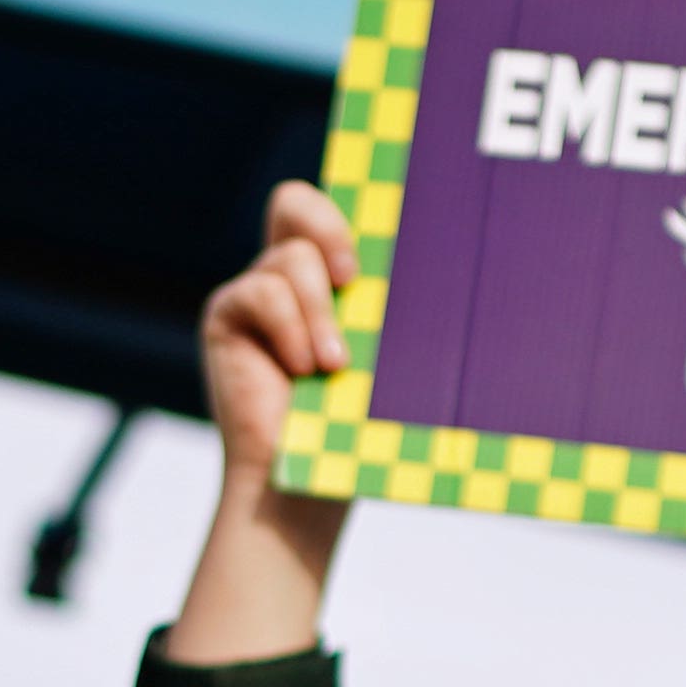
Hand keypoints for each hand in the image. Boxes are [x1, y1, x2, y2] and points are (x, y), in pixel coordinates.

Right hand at [162, 182, 358, 665]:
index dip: (349, 201)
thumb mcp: (382, 358)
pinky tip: (301, 371)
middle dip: (329, 227)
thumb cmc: (352, 427)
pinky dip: (290, 329)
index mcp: (329, 278)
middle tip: (355, 277)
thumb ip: (391, 312)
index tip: (387, 229)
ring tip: (333, 366)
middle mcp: (287, 276)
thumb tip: (458, 270)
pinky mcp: (227, 315)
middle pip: (294, 201)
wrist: (300, 485)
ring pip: (290, 258)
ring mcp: (255, 293)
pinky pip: (261, 292)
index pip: (332, 209)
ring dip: (320, 313)